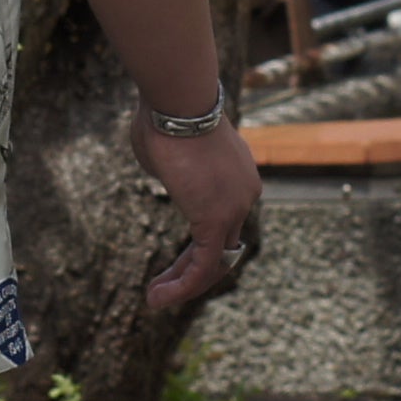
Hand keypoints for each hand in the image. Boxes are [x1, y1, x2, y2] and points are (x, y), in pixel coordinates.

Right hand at [133, 116, 262, 310]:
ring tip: (155, 299)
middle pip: (224, 245)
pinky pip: (205, 263)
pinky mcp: (217, 219)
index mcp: (238, 175)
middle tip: (161, 286)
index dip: (198, 245)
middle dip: (192, 270)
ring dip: (185, 284)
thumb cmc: (166, 115)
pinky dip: (184, 284)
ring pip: (215, 260)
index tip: (174, 258)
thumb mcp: (169, 148)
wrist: (177, 101)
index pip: (224, 222)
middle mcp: (245, 194)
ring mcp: (236, 207)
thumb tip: (165, 169)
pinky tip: (160, 296)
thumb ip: (172, 170)